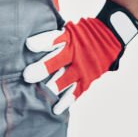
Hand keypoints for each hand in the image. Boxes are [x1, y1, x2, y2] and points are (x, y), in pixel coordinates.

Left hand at [22, 0, 137, 113]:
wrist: (110, 36)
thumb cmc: (82, 32)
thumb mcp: (69, 27)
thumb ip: (53, 34)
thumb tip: (29, 38)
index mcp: (69, 37)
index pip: (54, 39)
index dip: (42, 42)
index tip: (28, 45)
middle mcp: (76, 53)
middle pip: (57, 60)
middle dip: (43, 68)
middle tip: (27, 75)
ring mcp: (83, 67)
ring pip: (66, 79)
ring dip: (52, 86)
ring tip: (40, 92)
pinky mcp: (88, 79)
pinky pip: (76, 91)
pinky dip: (66, 101)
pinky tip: (55, 109)